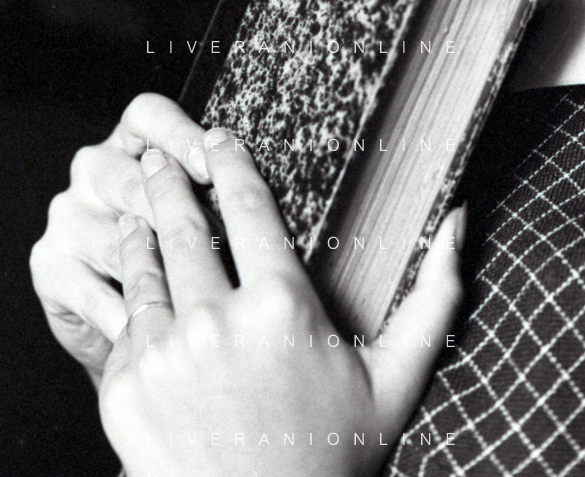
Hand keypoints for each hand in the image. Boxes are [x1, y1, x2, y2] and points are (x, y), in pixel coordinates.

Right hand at [30, 94, 209, 383]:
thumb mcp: (199, 214)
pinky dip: (133, 316)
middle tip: (221, 242)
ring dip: (160, 269)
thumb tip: (263, 200)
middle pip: (132, 177)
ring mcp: (68, 215)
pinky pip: (96, 291)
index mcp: (132, 141)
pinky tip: (165, 333)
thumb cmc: (184, 258)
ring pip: (118, 237)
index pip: (149, 115)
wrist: (138, 336)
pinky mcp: (50, 266)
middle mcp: (94, 168)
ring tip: (201, 296)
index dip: (180, 134)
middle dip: (178, 210)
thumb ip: (217, 196)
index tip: (215, 163)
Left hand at [99, 129, 465, 476]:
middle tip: (158, 155)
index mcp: (282, 307)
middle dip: (168, 181)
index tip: (220, 138)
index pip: (248, 207)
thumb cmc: (330, 456)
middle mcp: (217, 323)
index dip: (231, 163)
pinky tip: (131, 271)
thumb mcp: (395, 378)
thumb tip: (459, 220)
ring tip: (136, 204)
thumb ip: (433, 295)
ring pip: (145, 266)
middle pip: (183, 224)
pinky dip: (128, 289)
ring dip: (139, 227)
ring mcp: (165, 356)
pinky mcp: (125, 388)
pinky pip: (125, 319)